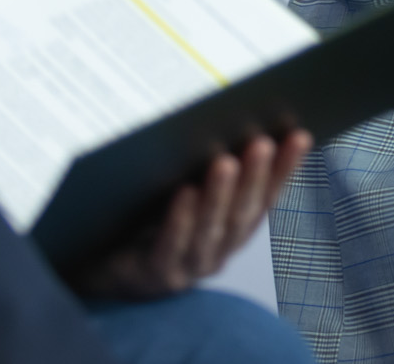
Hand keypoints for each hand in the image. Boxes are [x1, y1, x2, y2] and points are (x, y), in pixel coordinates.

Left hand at [73, 130, 312, 299]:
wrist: (95, 265)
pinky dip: (180, 221)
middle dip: (255, 178)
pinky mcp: (152, 275)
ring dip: (221, 197)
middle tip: (261, 143)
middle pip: (241, 215)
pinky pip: (168, 248)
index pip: (265, 197)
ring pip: (210, 232)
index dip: (285, 169)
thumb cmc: (142, 220)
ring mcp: (186, 267)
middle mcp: (216, 251)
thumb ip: (208, 168)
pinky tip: (184, 194)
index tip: (299, 136)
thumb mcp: (182, 189)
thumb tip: (232, 117)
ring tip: (225, 162)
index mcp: (230, 229)